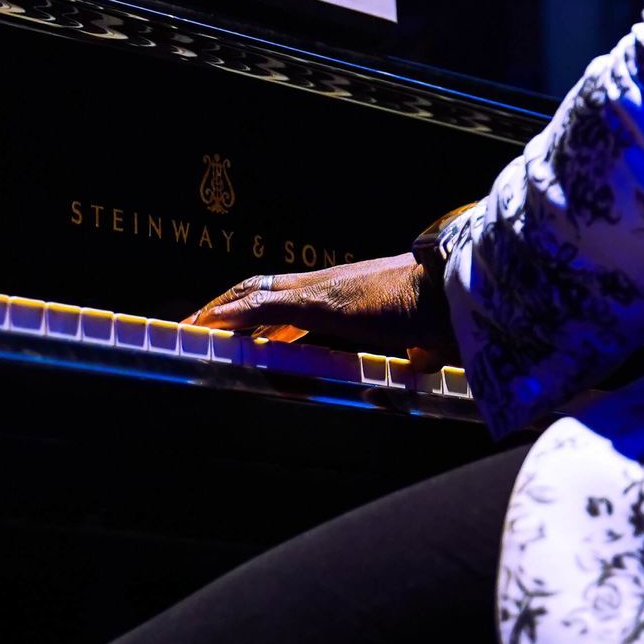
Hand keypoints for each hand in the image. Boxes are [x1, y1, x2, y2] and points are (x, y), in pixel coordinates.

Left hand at [188, 251, 457, 367]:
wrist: (451, 292)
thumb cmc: (441, 312)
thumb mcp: (421, 335)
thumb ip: (417, 350)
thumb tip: (425, 358)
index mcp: (345, 294)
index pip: (291, 297)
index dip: (262, 310)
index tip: (240, 326)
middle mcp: (327, 285)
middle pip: (263, 288)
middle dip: (229, 306)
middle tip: (200, 324)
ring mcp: (320, 291)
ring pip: (255, 294)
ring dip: (221, 311)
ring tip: (192, 326)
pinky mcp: (317, 303)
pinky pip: (263, 307)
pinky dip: (233, 315)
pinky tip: (209, 324)